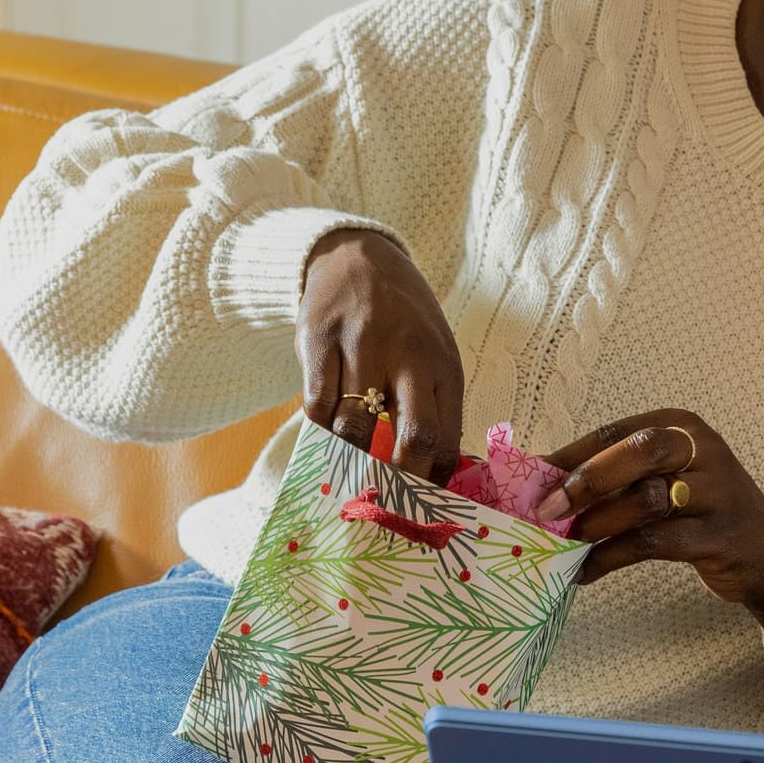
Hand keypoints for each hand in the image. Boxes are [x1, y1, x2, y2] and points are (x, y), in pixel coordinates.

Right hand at [299, 230, 463, 483]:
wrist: (357, 256)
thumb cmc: (403, 320)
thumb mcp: (435, 353)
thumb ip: (436, 405)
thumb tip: (436, 475)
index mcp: (444, 365)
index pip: (447, 438)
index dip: (433, 482)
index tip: (420, 506)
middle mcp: (408, 355)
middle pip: (414, 437)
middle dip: (400, 482)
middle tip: (385, 502)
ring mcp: (361, 346)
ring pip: (355, 428)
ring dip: (350, 460)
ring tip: (348, 473)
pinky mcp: (318, 341)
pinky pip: (316, 406)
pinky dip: (319, 431)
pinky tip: (325, 435)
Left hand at [550, 410, 763, 666]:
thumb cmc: (703, 513)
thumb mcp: (668, 480)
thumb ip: (618, 478)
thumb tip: (543, 485)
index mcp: (682, 426)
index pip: (616, 431)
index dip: (570, 455)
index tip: (531, 479)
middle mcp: (702, 450)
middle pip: (640, 451)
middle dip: (588, 479)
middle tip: (548, 509)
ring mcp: (717, 492)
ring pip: (648, 499)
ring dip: (598, 523)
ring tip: (566, 544)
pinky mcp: (719, 536)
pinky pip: (654, 543)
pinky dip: (611, 558)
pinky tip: (586, 571)